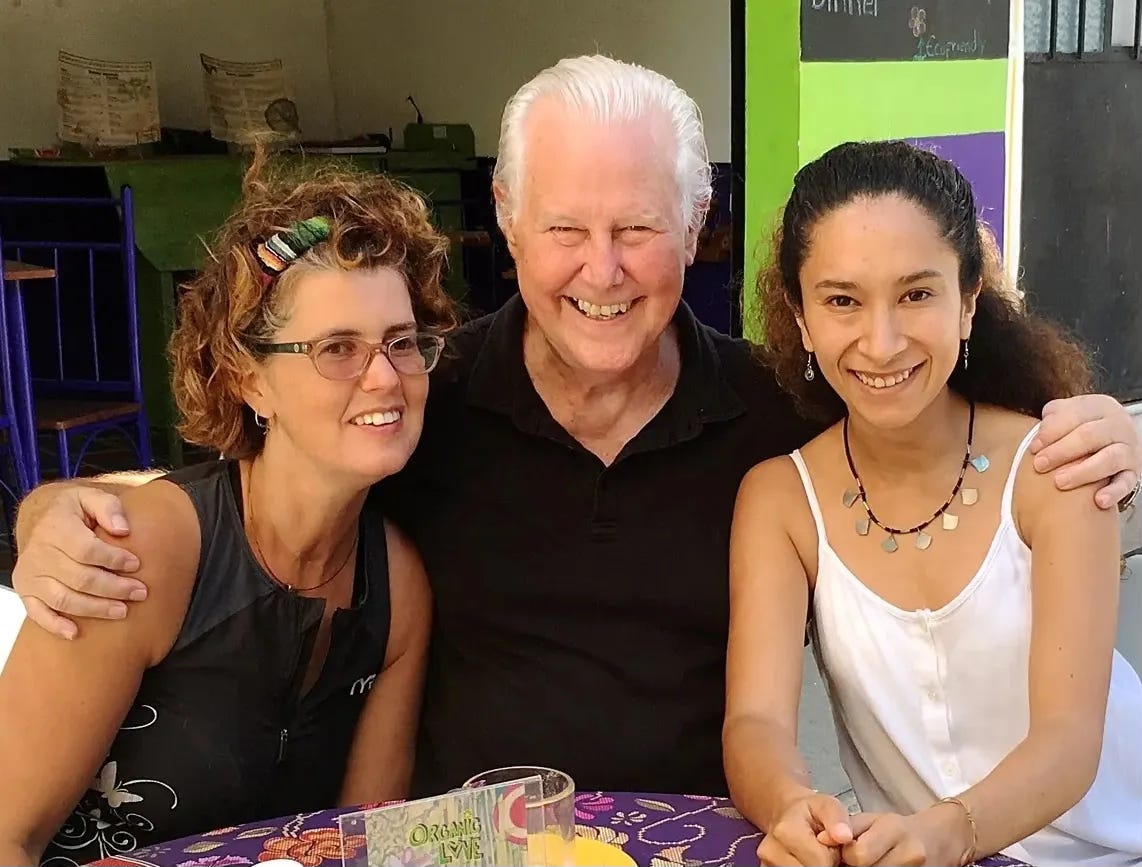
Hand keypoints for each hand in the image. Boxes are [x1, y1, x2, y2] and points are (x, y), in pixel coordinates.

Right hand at [12, 486, 143, 638]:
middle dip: (113, 588)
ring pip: (63, 598)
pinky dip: (54, 625)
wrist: (41, 517)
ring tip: (122, 611)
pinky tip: (75, 633)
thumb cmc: (73, 509)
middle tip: (140, 592)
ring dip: (94, 608)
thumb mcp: (90, 496)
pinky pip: (37, 613)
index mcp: (55, 527)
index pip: (87, 550)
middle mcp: (39, 553)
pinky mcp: (26, 591)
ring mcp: (31, 575)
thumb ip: (109, 507)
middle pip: (79, 578)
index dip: (113, 560)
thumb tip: (123, 529)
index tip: (136, 565)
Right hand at [756, 791, 852, 865]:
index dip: (831, 856)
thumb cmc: (810, 811)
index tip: (828, 843)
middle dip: (823, 865)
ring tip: (814, 854)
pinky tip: (805, 860)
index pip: (820, 862)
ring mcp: (767, 863)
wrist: (786, 813)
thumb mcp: (828, 806)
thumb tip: (844, 836)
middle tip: (822, 850)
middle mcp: (771, 850)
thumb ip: (838, 819)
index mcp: (785, 831)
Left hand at [840, 812, 928, 865]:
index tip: (846, 852)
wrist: (931, 840)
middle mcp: (910, 853)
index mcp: (894, 829)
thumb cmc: (893, 830)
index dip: (846, 855)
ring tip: (865, 864)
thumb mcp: (870, 819)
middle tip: (853, 861)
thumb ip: (845, 827)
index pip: (859, 855)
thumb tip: (821, 839)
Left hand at [1031, 395, 1140, 508]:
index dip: (1051, 431)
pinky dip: (1113, 492)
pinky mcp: (1133, 473)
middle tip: (1039, 465)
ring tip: (1059, 482)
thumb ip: (1053, 417)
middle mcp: (1118, 426)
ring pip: (1110, 459)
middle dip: (1061, 451)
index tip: (1033, 447)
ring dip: (1083, 472)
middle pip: (1090, 436)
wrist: (1112, 439)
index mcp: (1100, 407)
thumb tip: (1040, 436)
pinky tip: (1098, 500)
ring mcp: (1128, 450)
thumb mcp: (1068, 413)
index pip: (1075, 415)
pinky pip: (1126, 483)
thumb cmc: (1080, 426)